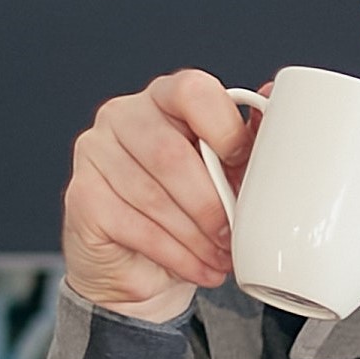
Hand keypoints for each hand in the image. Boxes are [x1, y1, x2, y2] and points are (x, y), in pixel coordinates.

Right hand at [61, 70, 260, 321]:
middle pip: (169, 153)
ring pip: (153, 196)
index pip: (192, 91)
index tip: (242, 165)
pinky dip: (177, 254)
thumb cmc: (192, 208)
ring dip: (197, 236)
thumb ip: (250, 140)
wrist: (145, 264)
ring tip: (222, 256)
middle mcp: (123, 116)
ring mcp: (95, 152)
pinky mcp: (82, 196)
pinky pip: (135, 227)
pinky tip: (199, 267)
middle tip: (233, 233)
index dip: (225, 130)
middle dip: (210, 203)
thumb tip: (277, 97)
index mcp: (165, 97)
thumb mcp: (229, 174)